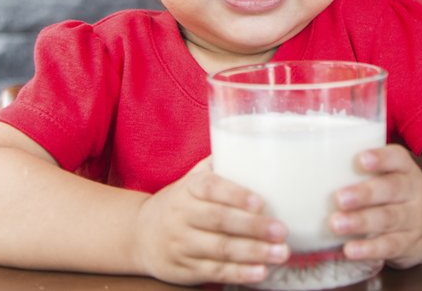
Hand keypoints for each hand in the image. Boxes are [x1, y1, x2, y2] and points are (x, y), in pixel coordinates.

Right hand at [132, 157, 289, 285]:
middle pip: (219, 220)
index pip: (211, 187)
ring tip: (281, 253)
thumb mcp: (194, 178)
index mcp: (189, 188)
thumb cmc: (182, 201)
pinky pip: (214, 272)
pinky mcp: (184, 269)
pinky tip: (261, 272)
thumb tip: (260, 147)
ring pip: (220, 249)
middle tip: (281, 230)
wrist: (139, 233)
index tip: (260, 201)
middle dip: (253, 227)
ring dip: (253, 252)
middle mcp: (182, 215)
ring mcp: (182, 244)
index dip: (235, 194)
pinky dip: (239, 273)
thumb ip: (222, 164)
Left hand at [329, 145, 421, 268]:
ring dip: (361, 222)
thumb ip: (360, 172)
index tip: (360, 159)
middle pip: (392, 189)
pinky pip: (388, 246)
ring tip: (336, 224)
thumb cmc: (394, 198)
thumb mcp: (389, 179)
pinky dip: (369, 249)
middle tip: (339, 198)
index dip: (381, 158)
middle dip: (365, 194)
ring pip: (388, 218)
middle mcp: (413, 192)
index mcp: (406, 170)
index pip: (398, 158)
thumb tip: (315, 167)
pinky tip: (350, 249)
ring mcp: (413, 219)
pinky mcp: (408, 244)